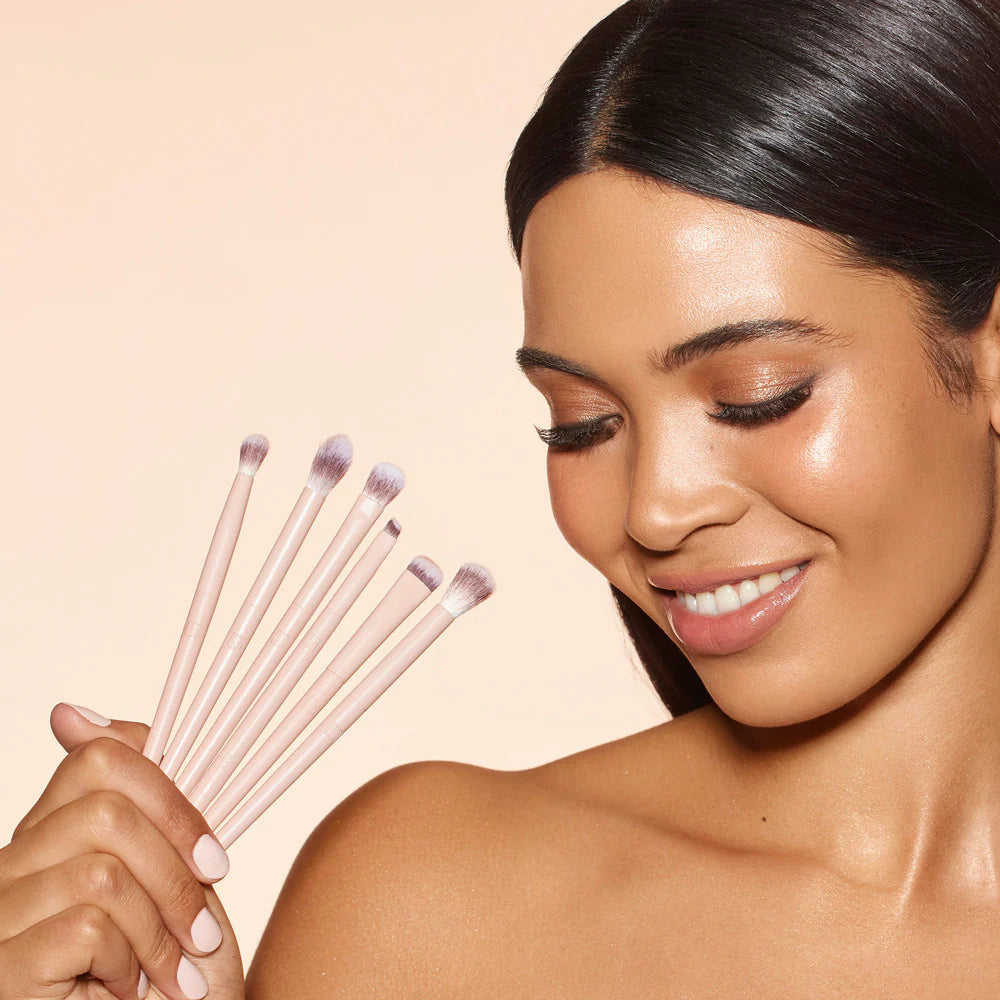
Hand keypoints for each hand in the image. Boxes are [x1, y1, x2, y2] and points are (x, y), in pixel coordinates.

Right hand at [0, 703, 245, 999]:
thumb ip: (137, 801)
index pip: (95, 759)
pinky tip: (132, 992)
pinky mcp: (4, 964)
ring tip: (178, 968)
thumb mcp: (169, 875)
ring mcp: (1, 914)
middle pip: (104, 804)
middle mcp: (12, 867)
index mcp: (52, 835)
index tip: (208, 849)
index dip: (166, 788)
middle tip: (206, 920)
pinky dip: (133, 960)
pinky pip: (89, 924)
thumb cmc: (169, 973)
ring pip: (103, 867)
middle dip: (178, 863)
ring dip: (162, 925)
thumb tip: (68, 710)